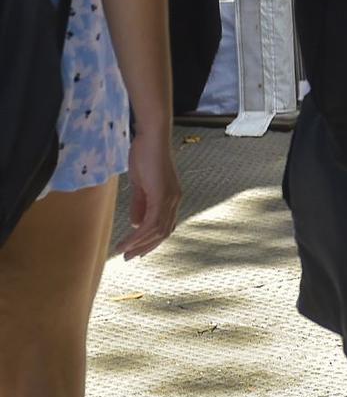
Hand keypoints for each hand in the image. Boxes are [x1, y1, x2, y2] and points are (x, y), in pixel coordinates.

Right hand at [116, 128, 180, 258]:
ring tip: (122, 253)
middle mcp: (175, 200)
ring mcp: (170, 198)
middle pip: (163, 232)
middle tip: (127, 258)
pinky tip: (125, 242)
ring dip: (139, 244)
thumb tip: (136, 224)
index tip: (135, 251)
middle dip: (145, 248)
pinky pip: (151, 223)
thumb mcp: (140, 185)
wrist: (151, 138)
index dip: (151, 241)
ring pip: (157, 231)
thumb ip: (140, 204)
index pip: (165, 226)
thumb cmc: (145, 156)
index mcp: (171, 197)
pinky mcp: (162, 195)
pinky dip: (138, 235)